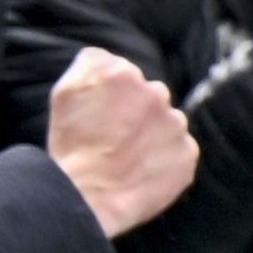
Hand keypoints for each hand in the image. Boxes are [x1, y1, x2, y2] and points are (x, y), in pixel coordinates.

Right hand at [43, 47, 198, 235]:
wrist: (88, 194)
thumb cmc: (71, 145)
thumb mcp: (64, 92)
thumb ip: (89, 64)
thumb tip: (107, 57)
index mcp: (123, 74)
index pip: (123, 73)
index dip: (110, 94)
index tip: (102, 113)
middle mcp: (156, 93)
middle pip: (150, 95)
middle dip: (136, 110)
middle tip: (115, 136)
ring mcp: (176, 125)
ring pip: (168, 122)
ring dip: (154, 133)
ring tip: (128, 154)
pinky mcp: (188, 153)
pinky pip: (180, 149)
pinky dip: (166, 157)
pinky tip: (144, 168)